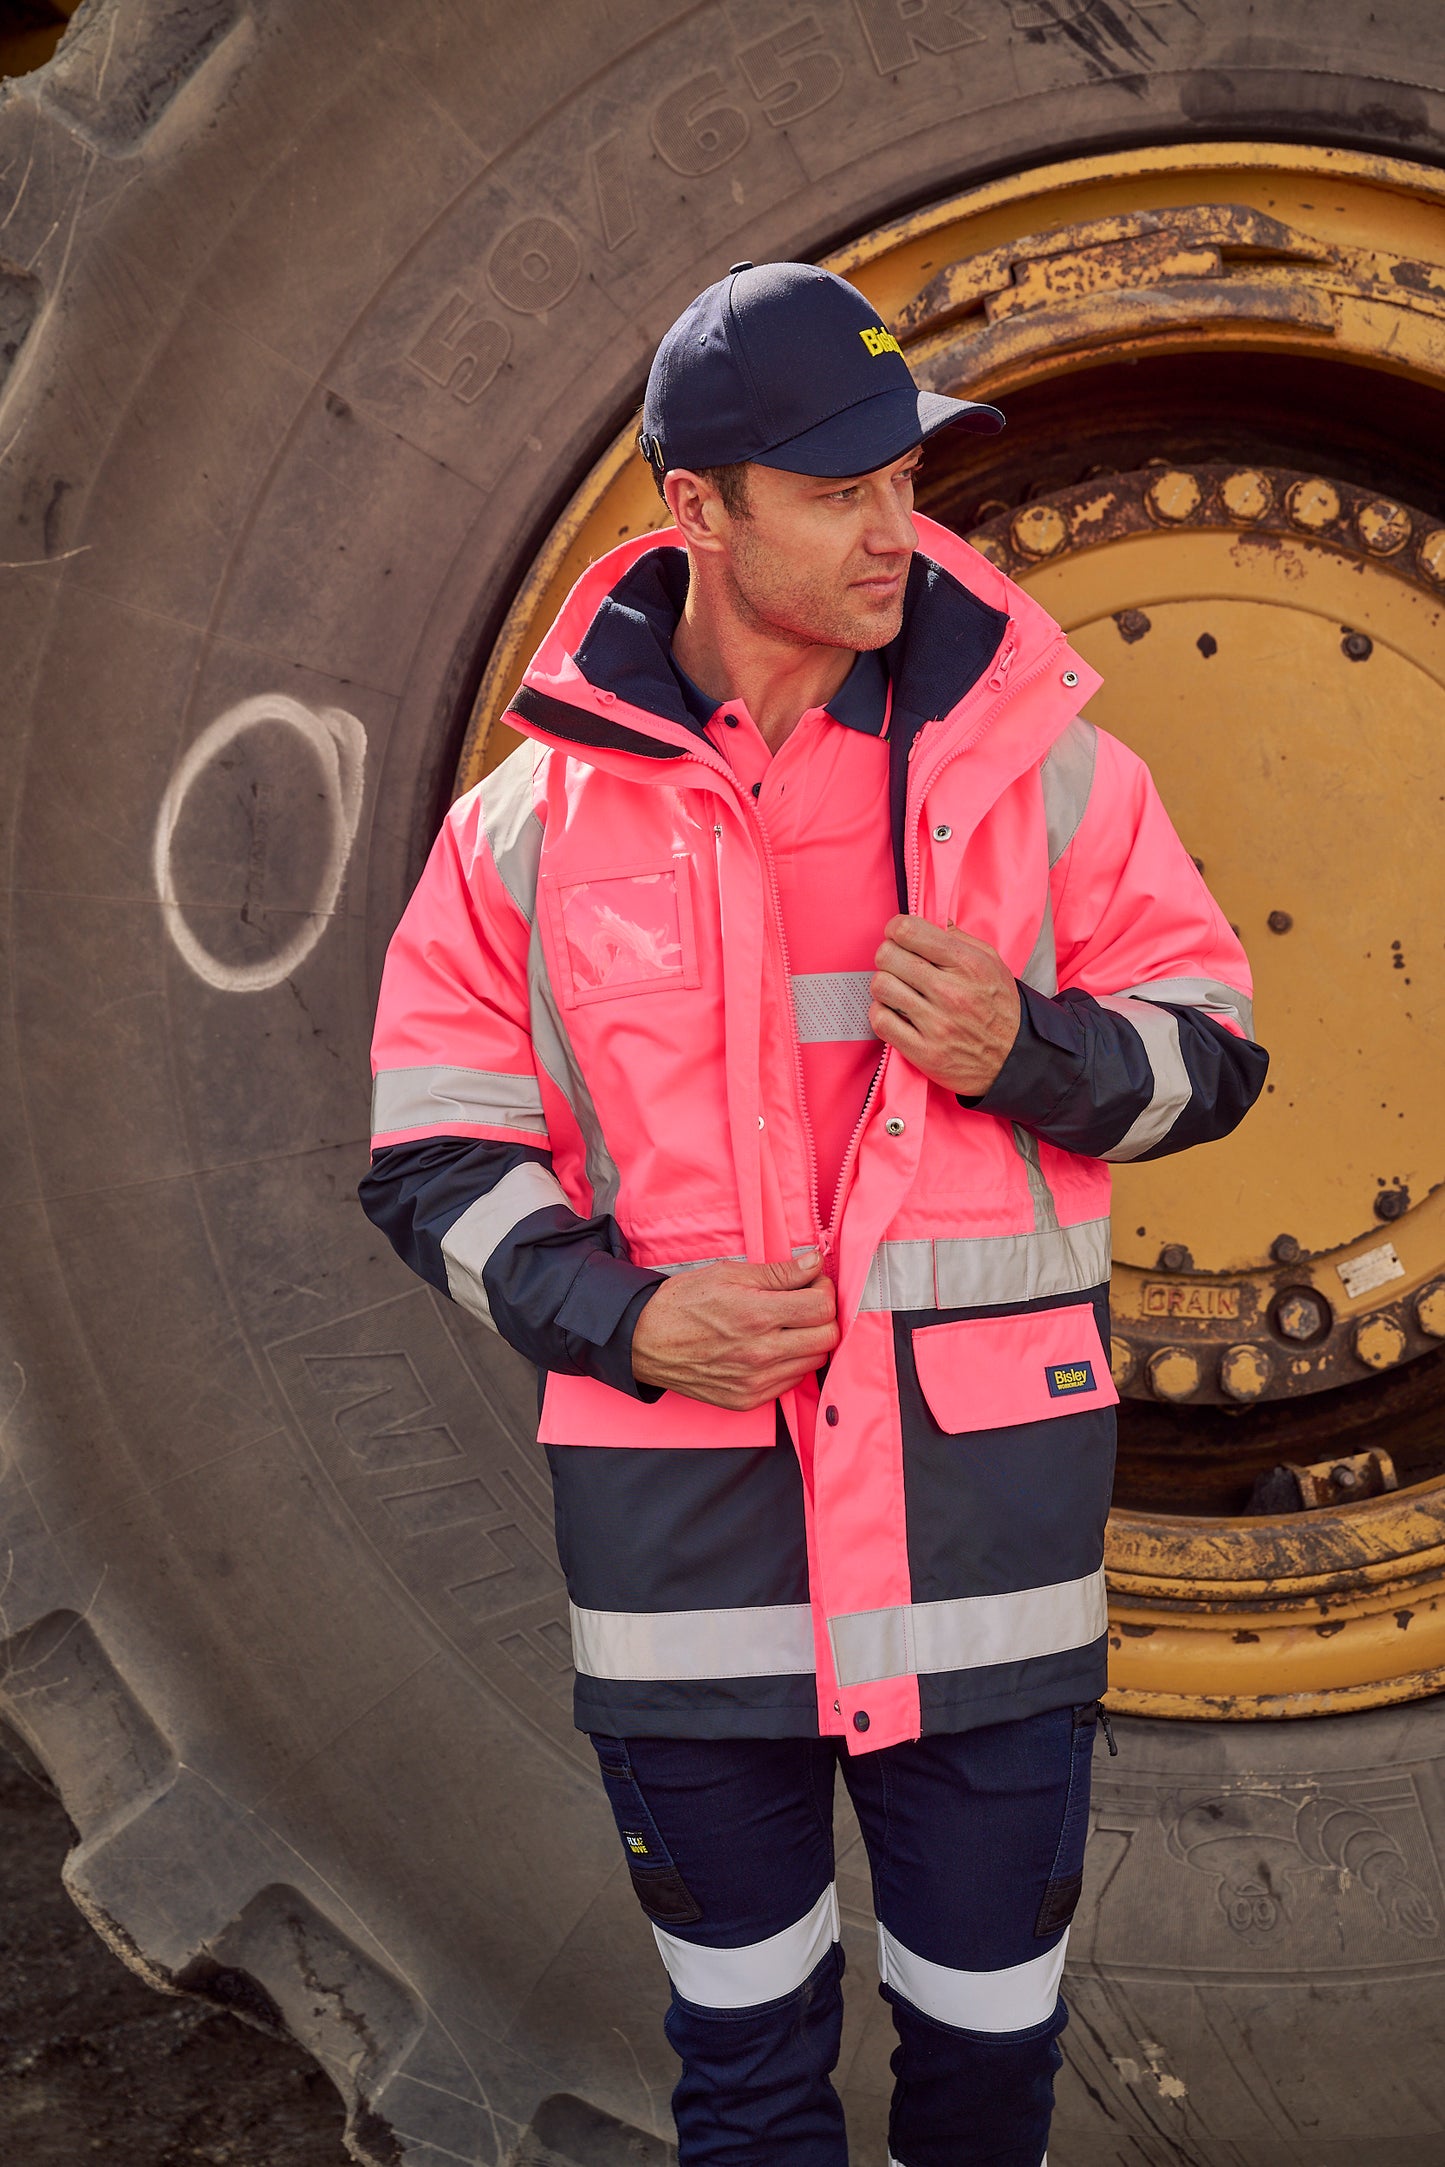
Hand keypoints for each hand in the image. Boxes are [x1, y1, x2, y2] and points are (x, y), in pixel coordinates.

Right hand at [631, 1251, 838, 1408]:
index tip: (813, 1283)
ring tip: (787, 1325)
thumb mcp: (728, 1274)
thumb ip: (779, 1272)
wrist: (645, 1341)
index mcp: (756, 1315)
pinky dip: (791, 1363)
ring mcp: (756, 1381)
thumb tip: (815, 1263)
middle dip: (823, 1315)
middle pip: (827, 1338)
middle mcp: (761, 1353)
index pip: (823, 1307)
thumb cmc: (683, 1303)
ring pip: (814, 1362)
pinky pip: (792, 1382)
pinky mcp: (748, 1399)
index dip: (824, 1290)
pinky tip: (772, 1347)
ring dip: (810, 1341)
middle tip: (806, 1303)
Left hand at [870, 915, 1020, 1095]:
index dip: (896, 929)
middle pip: (888, 956)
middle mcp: (951, 992)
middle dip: (888, 955)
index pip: (909, 931)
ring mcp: (937, 1024)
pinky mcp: (925, 1052)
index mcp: (967, 965)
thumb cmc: (1000, 1008)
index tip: (898, 936)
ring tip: (897, 989)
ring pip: (881, 987)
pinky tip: (895, 1012)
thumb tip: (935, 922)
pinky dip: (882, 1013)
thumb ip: (961, 939)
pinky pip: (881, 1021)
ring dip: (884, 985)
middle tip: (897, 964)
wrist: (1015, 1058)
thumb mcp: (992, 964)